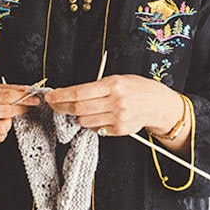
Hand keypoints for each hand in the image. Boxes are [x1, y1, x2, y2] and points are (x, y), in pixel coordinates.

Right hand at [0, 82, 40, 146]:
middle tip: (29, 105)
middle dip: (21, 108)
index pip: (3, 96)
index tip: (34, 96)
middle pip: (5, 111)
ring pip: (3, 127)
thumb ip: (2, 89)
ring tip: (3, 115)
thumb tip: (26, 90)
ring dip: (9, 121)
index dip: (22, 97)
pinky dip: (1, 130)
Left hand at [44, 75, 185, 145]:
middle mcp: (115, 102)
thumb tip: (71, 94)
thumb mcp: (117, 79)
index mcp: (113, 85)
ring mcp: (118, 117)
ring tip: (81, 110)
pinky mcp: (119, 130)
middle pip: (79, 108)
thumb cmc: (135, 88)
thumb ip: (96, 87)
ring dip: (77, 116)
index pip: (79, 92)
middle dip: (62, 107)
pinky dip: (91, 124)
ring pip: (84, 121)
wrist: (157, 103)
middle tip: (54, 105)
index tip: (51, 96)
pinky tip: (96, 117)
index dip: (61, 95)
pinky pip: (96, 129)